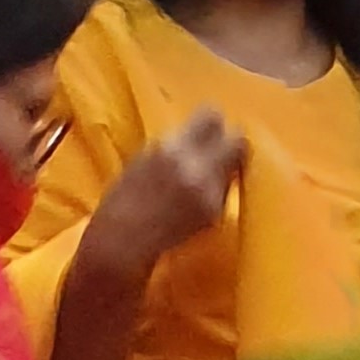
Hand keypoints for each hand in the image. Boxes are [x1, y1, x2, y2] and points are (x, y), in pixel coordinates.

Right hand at [87, 107, 244, 276]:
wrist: (122, 243)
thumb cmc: (123, 199)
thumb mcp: (146, 159)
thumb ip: (176, 145)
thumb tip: (200, 133)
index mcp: (171, 149)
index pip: (212, 116)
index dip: (213, 122)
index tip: (209, 128)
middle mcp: (195, 168)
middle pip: (238, 140)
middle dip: (232, 143)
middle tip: (222, 149)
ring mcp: (209, 193)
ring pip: (236, 167)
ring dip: (226, 167)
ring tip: (205, 177)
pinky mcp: (215, 214)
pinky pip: (225, 191)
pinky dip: (217, 191)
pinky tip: (198, 200)